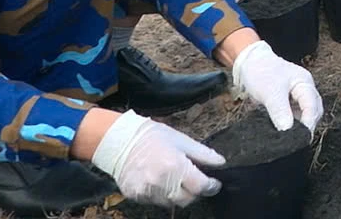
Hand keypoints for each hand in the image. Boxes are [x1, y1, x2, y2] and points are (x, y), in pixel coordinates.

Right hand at [90, 111, 221, 206]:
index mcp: (175, 165)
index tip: (213, 183)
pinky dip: (160, 194)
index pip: (200, 187)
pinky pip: (154, 201)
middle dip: (193, 192)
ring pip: (171, 202)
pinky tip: (158, 180)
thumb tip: (220, 162)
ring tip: (173, 178)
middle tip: (192, 180)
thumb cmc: (152, 136)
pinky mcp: (135, 195)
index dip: (210, 186)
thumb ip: (202, 154)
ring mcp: (146, 190)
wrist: (120, 140)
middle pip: (187, 199)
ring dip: (176, 194)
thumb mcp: (181, 140)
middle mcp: (161, 181)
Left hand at [230, 40, 323, 131]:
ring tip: (290, 137)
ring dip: (300, 126)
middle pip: (314, 111)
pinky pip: (294, 116)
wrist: (249, 64)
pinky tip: (284, 131)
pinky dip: (291, 124)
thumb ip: (280, 110)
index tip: (301, 137)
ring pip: (305, 115)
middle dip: (307, 125)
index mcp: (305, 83)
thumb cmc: (262, 72)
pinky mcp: (288, 103)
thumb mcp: (270, 91)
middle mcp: (305, 90)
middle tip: (296, 140)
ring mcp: (297, 96)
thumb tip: (287, 130)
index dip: (309, 122)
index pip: (313, 105)